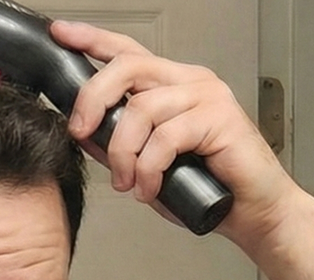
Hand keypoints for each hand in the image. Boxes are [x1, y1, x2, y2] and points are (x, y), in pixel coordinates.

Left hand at [49, 20, 298, 244]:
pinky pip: (165, 138)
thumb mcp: (147, 167)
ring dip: (122, 153)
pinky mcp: (219, 117)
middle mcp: (188, 82)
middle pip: (126, 68)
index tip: (62, 34)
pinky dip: (149, 169)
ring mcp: (206, 96)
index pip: (127, 52)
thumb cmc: (206, 189)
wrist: (252, 211)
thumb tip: (83, 134)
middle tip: (81, 134)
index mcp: (170, 86)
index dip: (92, 40)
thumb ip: (117, 146)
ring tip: (128, 183)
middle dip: (93, 101)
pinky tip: (149, 189)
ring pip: (141, 109)